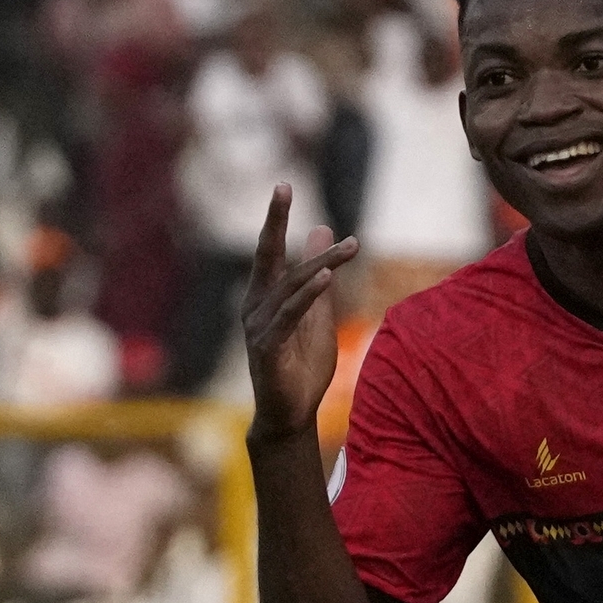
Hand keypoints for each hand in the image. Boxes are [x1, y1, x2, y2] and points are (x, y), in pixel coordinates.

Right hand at [242, 184, 357, 439]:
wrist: (291, 415)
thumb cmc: (301, 366)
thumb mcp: (317, 313)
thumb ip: (318, 275)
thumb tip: (322, 230)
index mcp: (265, 297)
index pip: (270, 252)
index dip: (276, 220)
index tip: (283, 186)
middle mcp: (256, 307)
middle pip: (267, 257)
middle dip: (274, 221)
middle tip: (282, 186)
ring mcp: (259, 328)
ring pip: (291, 286)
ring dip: (320, 264)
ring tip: (347, 246)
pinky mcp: (268, 350)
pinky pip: (290, 317)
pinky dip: (309, 297)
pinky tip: (327, 278)